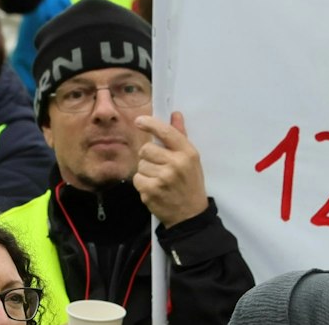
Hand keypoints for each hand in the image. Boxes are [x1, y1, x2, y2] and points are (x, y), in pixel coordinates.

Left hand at [133, 112, 208, 227]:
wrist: (190, 216)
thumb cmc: (190, 183)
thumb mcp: (191, 160)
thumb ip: (180, 136)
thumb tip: (175, 114)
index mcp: (187, 153)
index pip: (166, 132)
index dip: (150, 124)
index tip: (139, 121)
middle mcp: (175, 164)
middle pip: (146, 149)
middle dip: (148, 155)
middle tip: (158, 165)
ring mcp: (162, 179)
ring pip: (140, 164)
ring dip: (146, 170)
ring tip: (158, 179)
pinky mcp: (151, 191)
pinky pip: (137, 179)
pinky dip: (142, 183)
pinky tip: (154, 188)